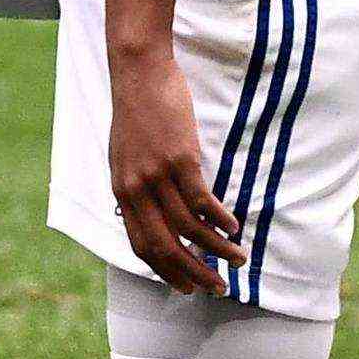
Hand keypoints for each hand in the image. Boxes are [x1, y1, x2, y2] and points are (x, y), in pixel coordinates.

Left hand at [107, 42, 247, 296]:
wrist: (139, 72)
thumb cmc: (136, 110)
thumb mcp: (124, 153)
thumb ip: (135, 183)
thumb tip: (150, 208)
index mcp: (121, 191)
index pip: (141, 245)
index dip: (165, 270)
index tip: (185, 286)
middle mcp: (136, 189)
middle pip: (165, 246)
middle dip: (193, 272)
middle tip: (216, 287)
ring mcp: (158, 175)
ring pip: (189, 228)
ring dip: (216, 249)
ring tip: (237, 258)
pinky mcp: (180, 158)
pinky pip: (202, 200)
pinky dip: (220, 219)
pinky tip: (234, 226)